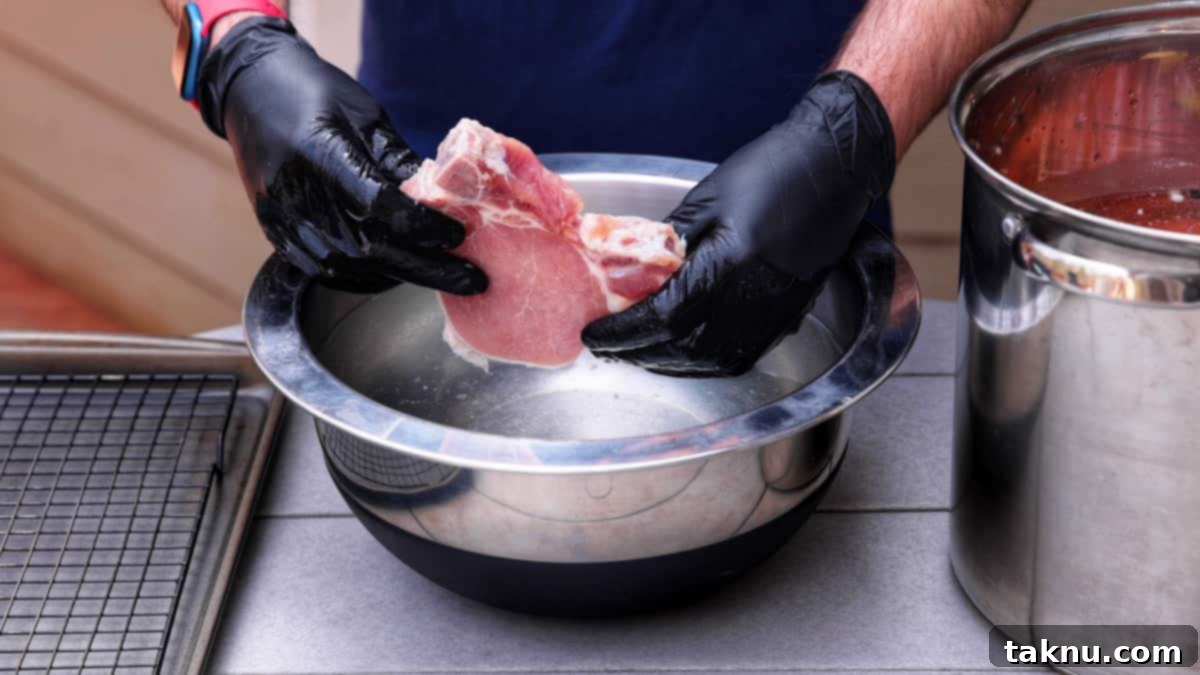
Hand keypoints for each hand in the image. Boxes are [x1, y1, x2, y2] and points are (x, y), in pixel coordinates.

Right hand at [196, 17, 485, 293]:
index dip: (423, 226)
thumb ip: (399, 160)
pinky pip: (323, 271)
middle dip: (427, 268)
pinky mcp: (275, 233)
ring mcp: (282, 218)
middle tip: (471, 280)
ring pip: (349, 268)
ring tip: (439, 275)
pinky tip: (394, 273)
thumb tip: (444, 198)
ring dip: (399, 275)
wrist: (249, 92)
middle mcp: (297, 193)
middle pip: (371, 248)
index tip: (458, 235)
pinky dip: (364, 278)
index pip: (380, 206)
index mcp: (321, 154)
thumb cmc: (314, 93)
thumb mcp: (365, 115)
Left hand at [582, 72, 895, 375]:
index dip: (624, 332)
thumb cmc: (772, 170)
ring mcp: (775, 310)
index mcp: (730, 262)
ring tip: (640, 352)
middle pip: (684, 348)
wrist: (835, 168)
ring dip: (670, 363)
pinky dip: (705, 362)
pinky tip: (684, 353)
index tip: (595, 336)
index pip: (664, 316)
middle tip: (610, 347)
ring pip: (713, 360)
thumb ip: (670, 241)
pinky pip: (741, 355)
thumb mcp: (707, 199)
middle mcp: (754, 295)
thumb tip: (634, 270)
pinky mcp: (788, 314)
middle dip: (640, 352)